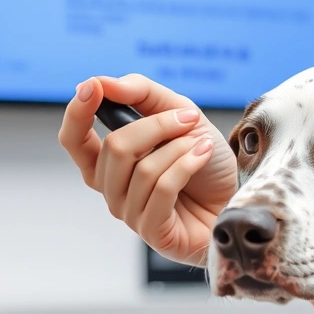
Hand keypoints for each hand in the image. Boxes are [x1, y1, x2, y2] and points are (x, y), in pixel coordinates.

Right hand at [58, 74, 239, 266]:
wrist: (239, 194)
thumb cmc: (206, 160)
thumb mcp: (179, 113)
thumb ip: (141, 94)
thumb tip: (101, 82)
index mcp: (109, 161)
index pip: (74, 139)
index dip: (77, 113)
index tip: (91, 87)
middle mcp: (112, 189)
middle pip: (115, 148)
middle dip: (156, 126)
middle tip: (187, 120)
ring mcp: (131, 213)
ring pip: (142, 169)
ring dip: (178, 149)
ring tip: (200, 146)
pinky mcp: (154, 231)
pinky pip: (162, 189)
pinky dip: (187, 166)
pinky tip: (202, 159)